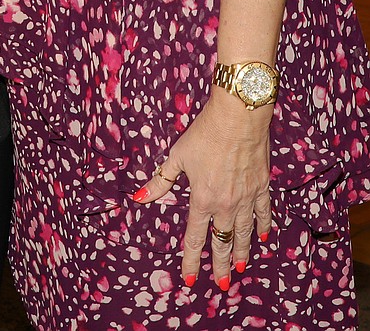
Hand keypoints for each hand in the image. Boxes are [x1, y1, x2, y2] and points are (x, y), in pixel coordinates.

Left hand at [133, 91, 272, 289]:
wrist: (237, 117)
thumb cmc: (204, 134)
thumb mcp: (177, 156)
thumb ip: (160, 181)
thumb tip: (139, 197)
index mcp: (202, 200)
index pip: (195, 238)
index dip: (192, 261)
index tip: (190, 279)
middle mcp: (225, 205)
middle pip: (222, 242)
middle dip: (221, 264)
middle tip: (223, 284)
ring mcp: (246, 198)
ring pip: (243, 233)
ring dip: (242, 252)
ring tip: (241, 267)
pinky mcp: (261, 187)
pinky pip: (263, 213)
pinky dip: (263, 226)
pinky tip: (263, 236)